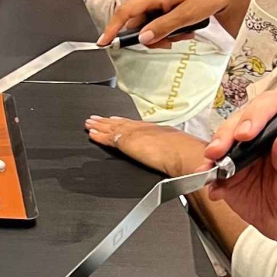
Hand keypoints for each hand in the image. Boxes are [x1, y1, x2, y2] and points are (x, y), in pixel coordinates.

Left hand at [85, 115, 206, 175]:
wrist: (184, 154)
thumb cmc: (186, 154)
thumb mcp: (179, 148)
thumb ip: (171, 150)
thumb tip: (176, 157)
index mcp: (157, 130)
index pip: (135, 125)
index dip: (123, 122)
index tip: (115, 119)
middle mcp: (144, 129)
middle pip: (121, 124)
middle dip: (107, 121)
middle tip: (95, 119)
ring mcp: (134, 134)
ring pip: (112, 128)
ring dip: (99, 126)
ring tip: (89, 124)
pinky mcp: (126, 142)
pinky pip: (109, 138)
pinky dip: (99, 136)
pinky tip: (91, 135)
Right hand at [99, 0, 260, 47]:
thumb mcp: (186, 16)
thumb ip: (162, 28)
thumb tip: (143, 38)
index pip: (125, 12)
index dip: (112, 28)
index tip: (104, 42)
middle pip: (138, 22)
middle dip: (153, 36)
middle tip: (172, 42)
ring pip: (149, 23)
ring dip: (163, 33)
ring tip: (184, 33)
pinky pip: (156, 18)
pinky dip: (167, 27)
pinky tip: (183, 28)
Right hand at [204, 90, 276, 247]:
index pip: (273, 106)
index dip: (257, 114)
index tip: (247, 133)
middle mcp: (266, 135)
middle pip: (241, 121)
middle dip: (227, 134)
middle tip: (220, 151)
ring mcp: (246, 153)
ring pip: (224, 141)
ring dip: (214, 153)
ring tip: (211, 168)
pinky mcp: (231, 173)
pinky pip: (214, 169)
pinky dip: (209, 177)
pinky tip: (214, 187)